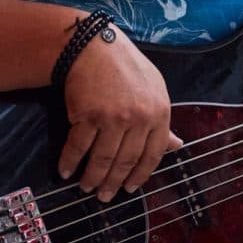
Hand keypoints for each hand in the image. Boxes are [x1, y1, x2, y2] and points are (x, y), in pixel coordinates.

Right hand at [58, 27, 182, 202]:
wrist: (94, 45)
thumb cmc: (125, 66)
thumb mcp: (154, 89)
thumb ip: (163, 122)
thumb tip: (177, 146)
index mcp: (159, 112)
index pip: (153, 155)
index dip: (140, 175)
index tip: (129, 188)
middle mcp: (138, 118)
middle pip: (125, 161)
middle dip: (113, 183)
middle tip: (104, 196)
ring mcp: (113, 117)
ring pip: (102, 159)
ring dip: (92, 178)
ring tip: (86, 188)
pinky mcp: (88, 114)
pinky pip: (78, 146)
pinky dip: (70, 162)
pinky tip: (65, 171)